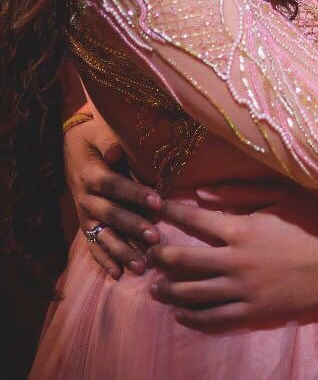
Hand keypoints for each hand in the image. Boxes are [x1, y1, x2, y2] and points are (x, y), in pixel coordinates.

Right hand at [64, 116, 160, 278]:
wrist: (70, 146)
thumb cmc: (92, 137)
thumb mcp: (98, 132)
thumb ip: (108, 141)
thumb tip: (116, 151)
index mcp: (91, 174)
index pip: (114, 186)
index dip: (135, 194)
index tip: (157, 201)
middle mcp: (86, 198)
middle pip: (111, 215)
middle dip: (133, 228)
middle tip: (155, 239)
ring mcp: (85, 215)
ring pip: (103, 235)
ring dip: (122, 251)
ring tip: (141, 266)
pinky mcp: (86, 224)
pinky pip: (93, 245)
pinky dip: (104, 260)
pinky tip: (118, 275)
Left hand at [148, 183, 317, 331]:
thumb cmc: (312, 220)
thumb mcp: (279, 196)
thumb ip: (239, 192)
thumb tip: (200, 192)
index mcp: (241, 228)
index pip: (195, 220)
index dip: (171, 214)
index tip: (154, 209)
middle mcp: (236, 260)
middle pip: (185, 260)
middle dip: (160, 256)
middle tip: (146, 253)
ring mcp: (243, 288)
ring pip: (194, 293)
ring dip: (170, 290)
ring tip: (155, 288)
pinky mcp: (253, 310)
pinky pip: (215, 317)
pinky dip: (194, 316)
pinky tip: (182, 313)